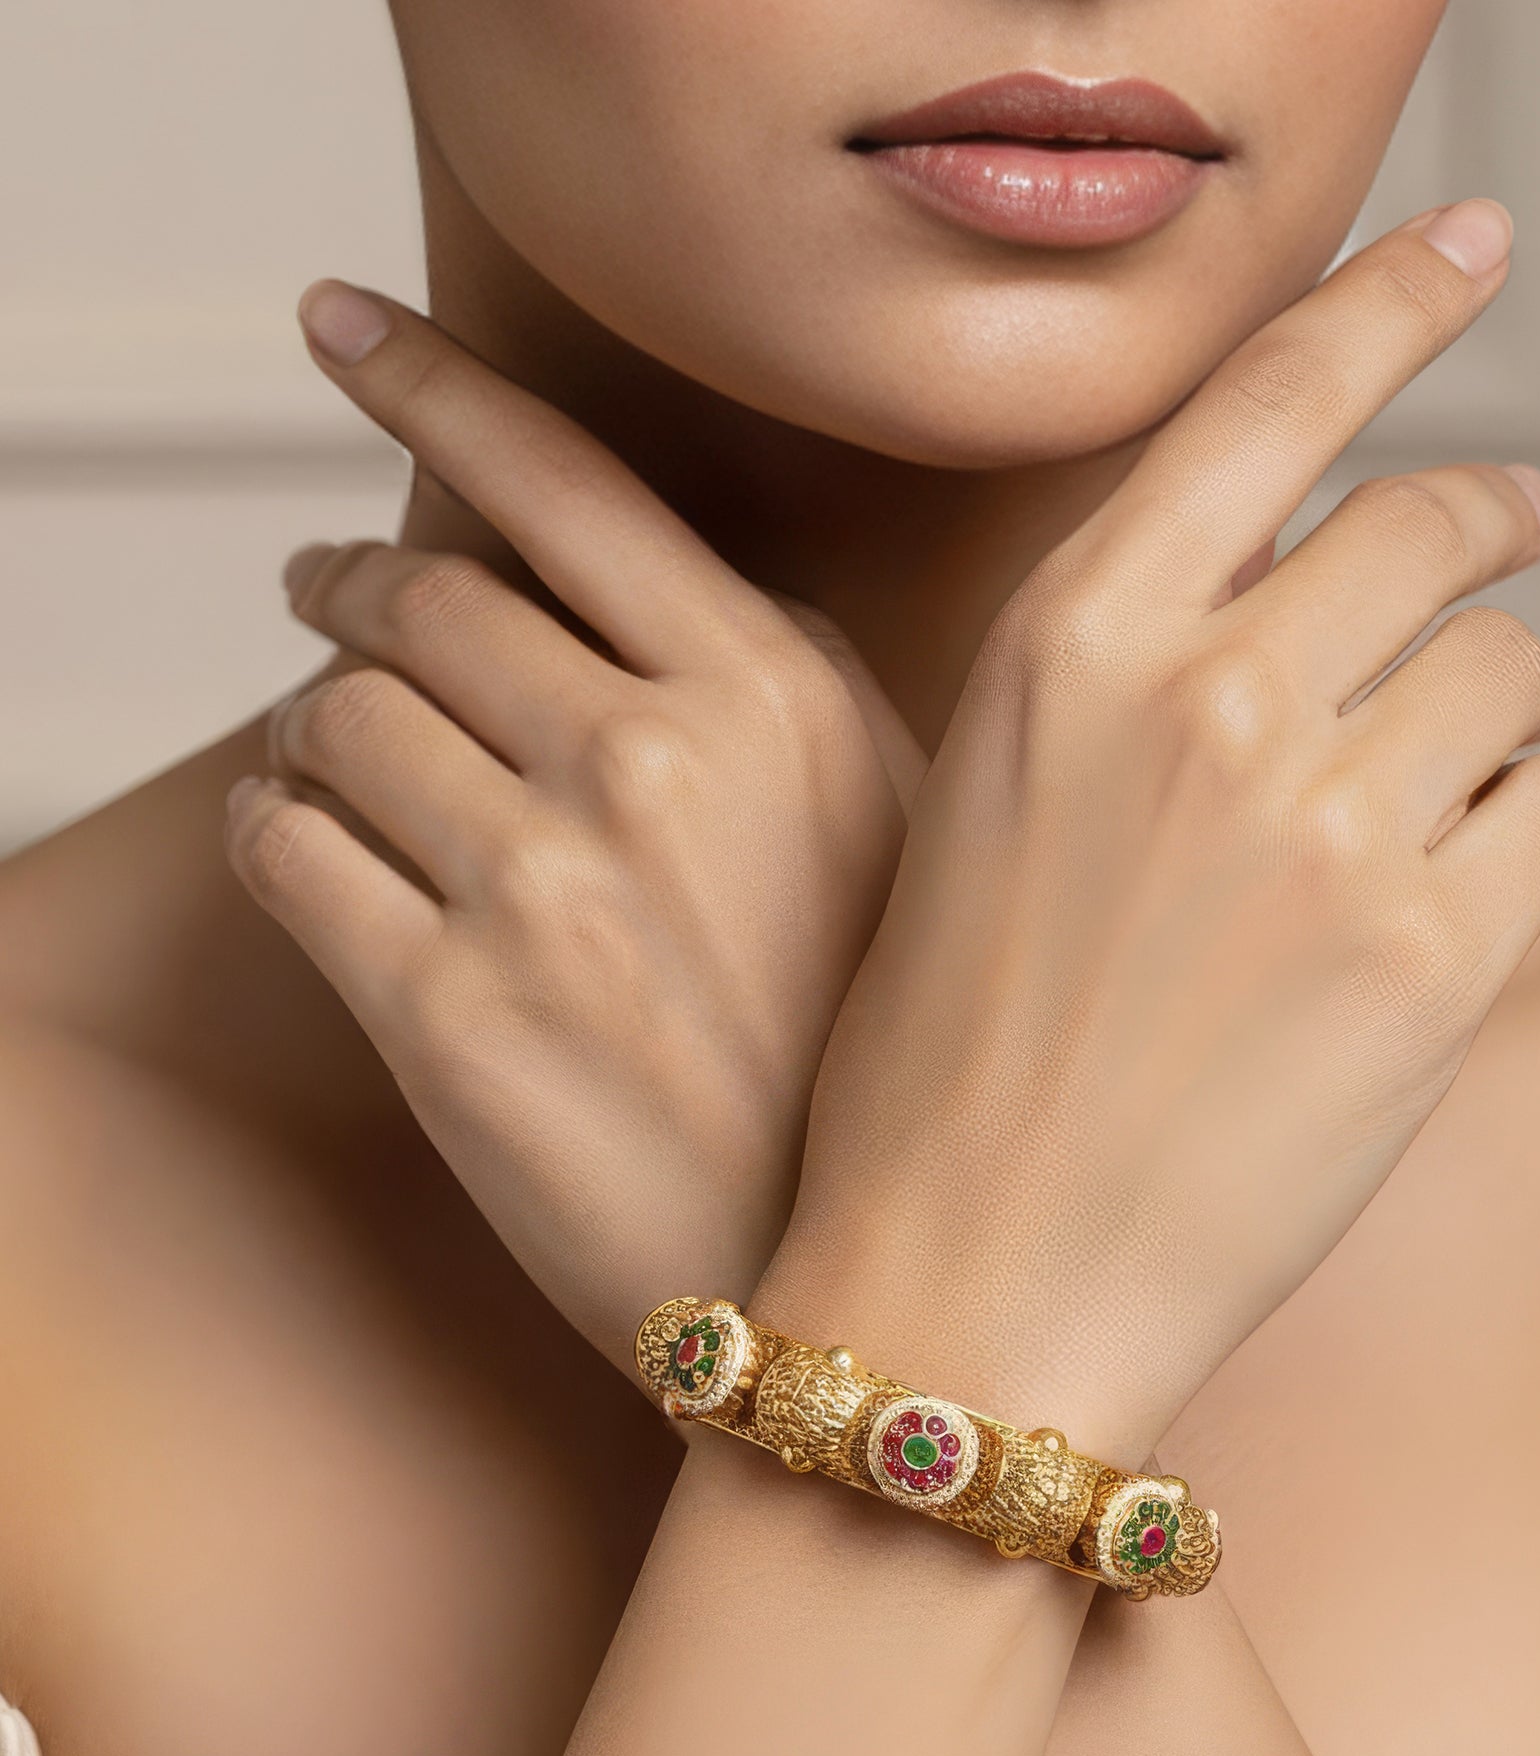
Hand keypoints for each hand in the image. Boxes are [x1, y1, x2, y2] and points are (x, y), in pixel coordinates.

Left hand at [226, 287, 918, 1372]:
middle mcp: (656, 765)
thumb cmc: (887, 1065)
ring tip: (333, 747)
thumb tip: (635, 566)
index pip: (560, 480)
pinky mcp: (446, 1017)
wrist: (864, 1304)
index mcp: (777, 698)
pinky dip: (283, 825)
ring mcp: (544, 890)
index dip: (426, 376)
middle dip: (348, 579)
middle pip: (421, 593)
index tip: (339, 321)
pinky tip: (316, 843)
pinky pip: (293, 852)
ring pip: (339, 714)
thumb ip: (782, 677)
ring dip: (316, 716)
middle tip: (327, 588)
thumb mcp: (912, 832)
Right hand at [756, 201, 1539, 1463]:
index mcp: (1070, 647)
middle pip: (1434, 523)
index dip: (1389, 304)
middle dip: (1486, 529)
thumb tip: (1294, 576)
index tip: (1470, 248)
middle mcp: (1205, 702)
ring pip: (1514, 671)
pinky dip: (1521, 840)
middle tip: (1505, 539)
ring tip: (1407, 817)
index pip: (1268, 400)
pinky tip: (1427, 921)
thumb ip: (1126, 673)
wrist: (963, 1289)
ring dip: (1486, 722)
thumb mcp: (979, 809)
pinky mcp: (1432, 959)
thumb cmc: (942, 1070)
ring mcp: (1328, 826)